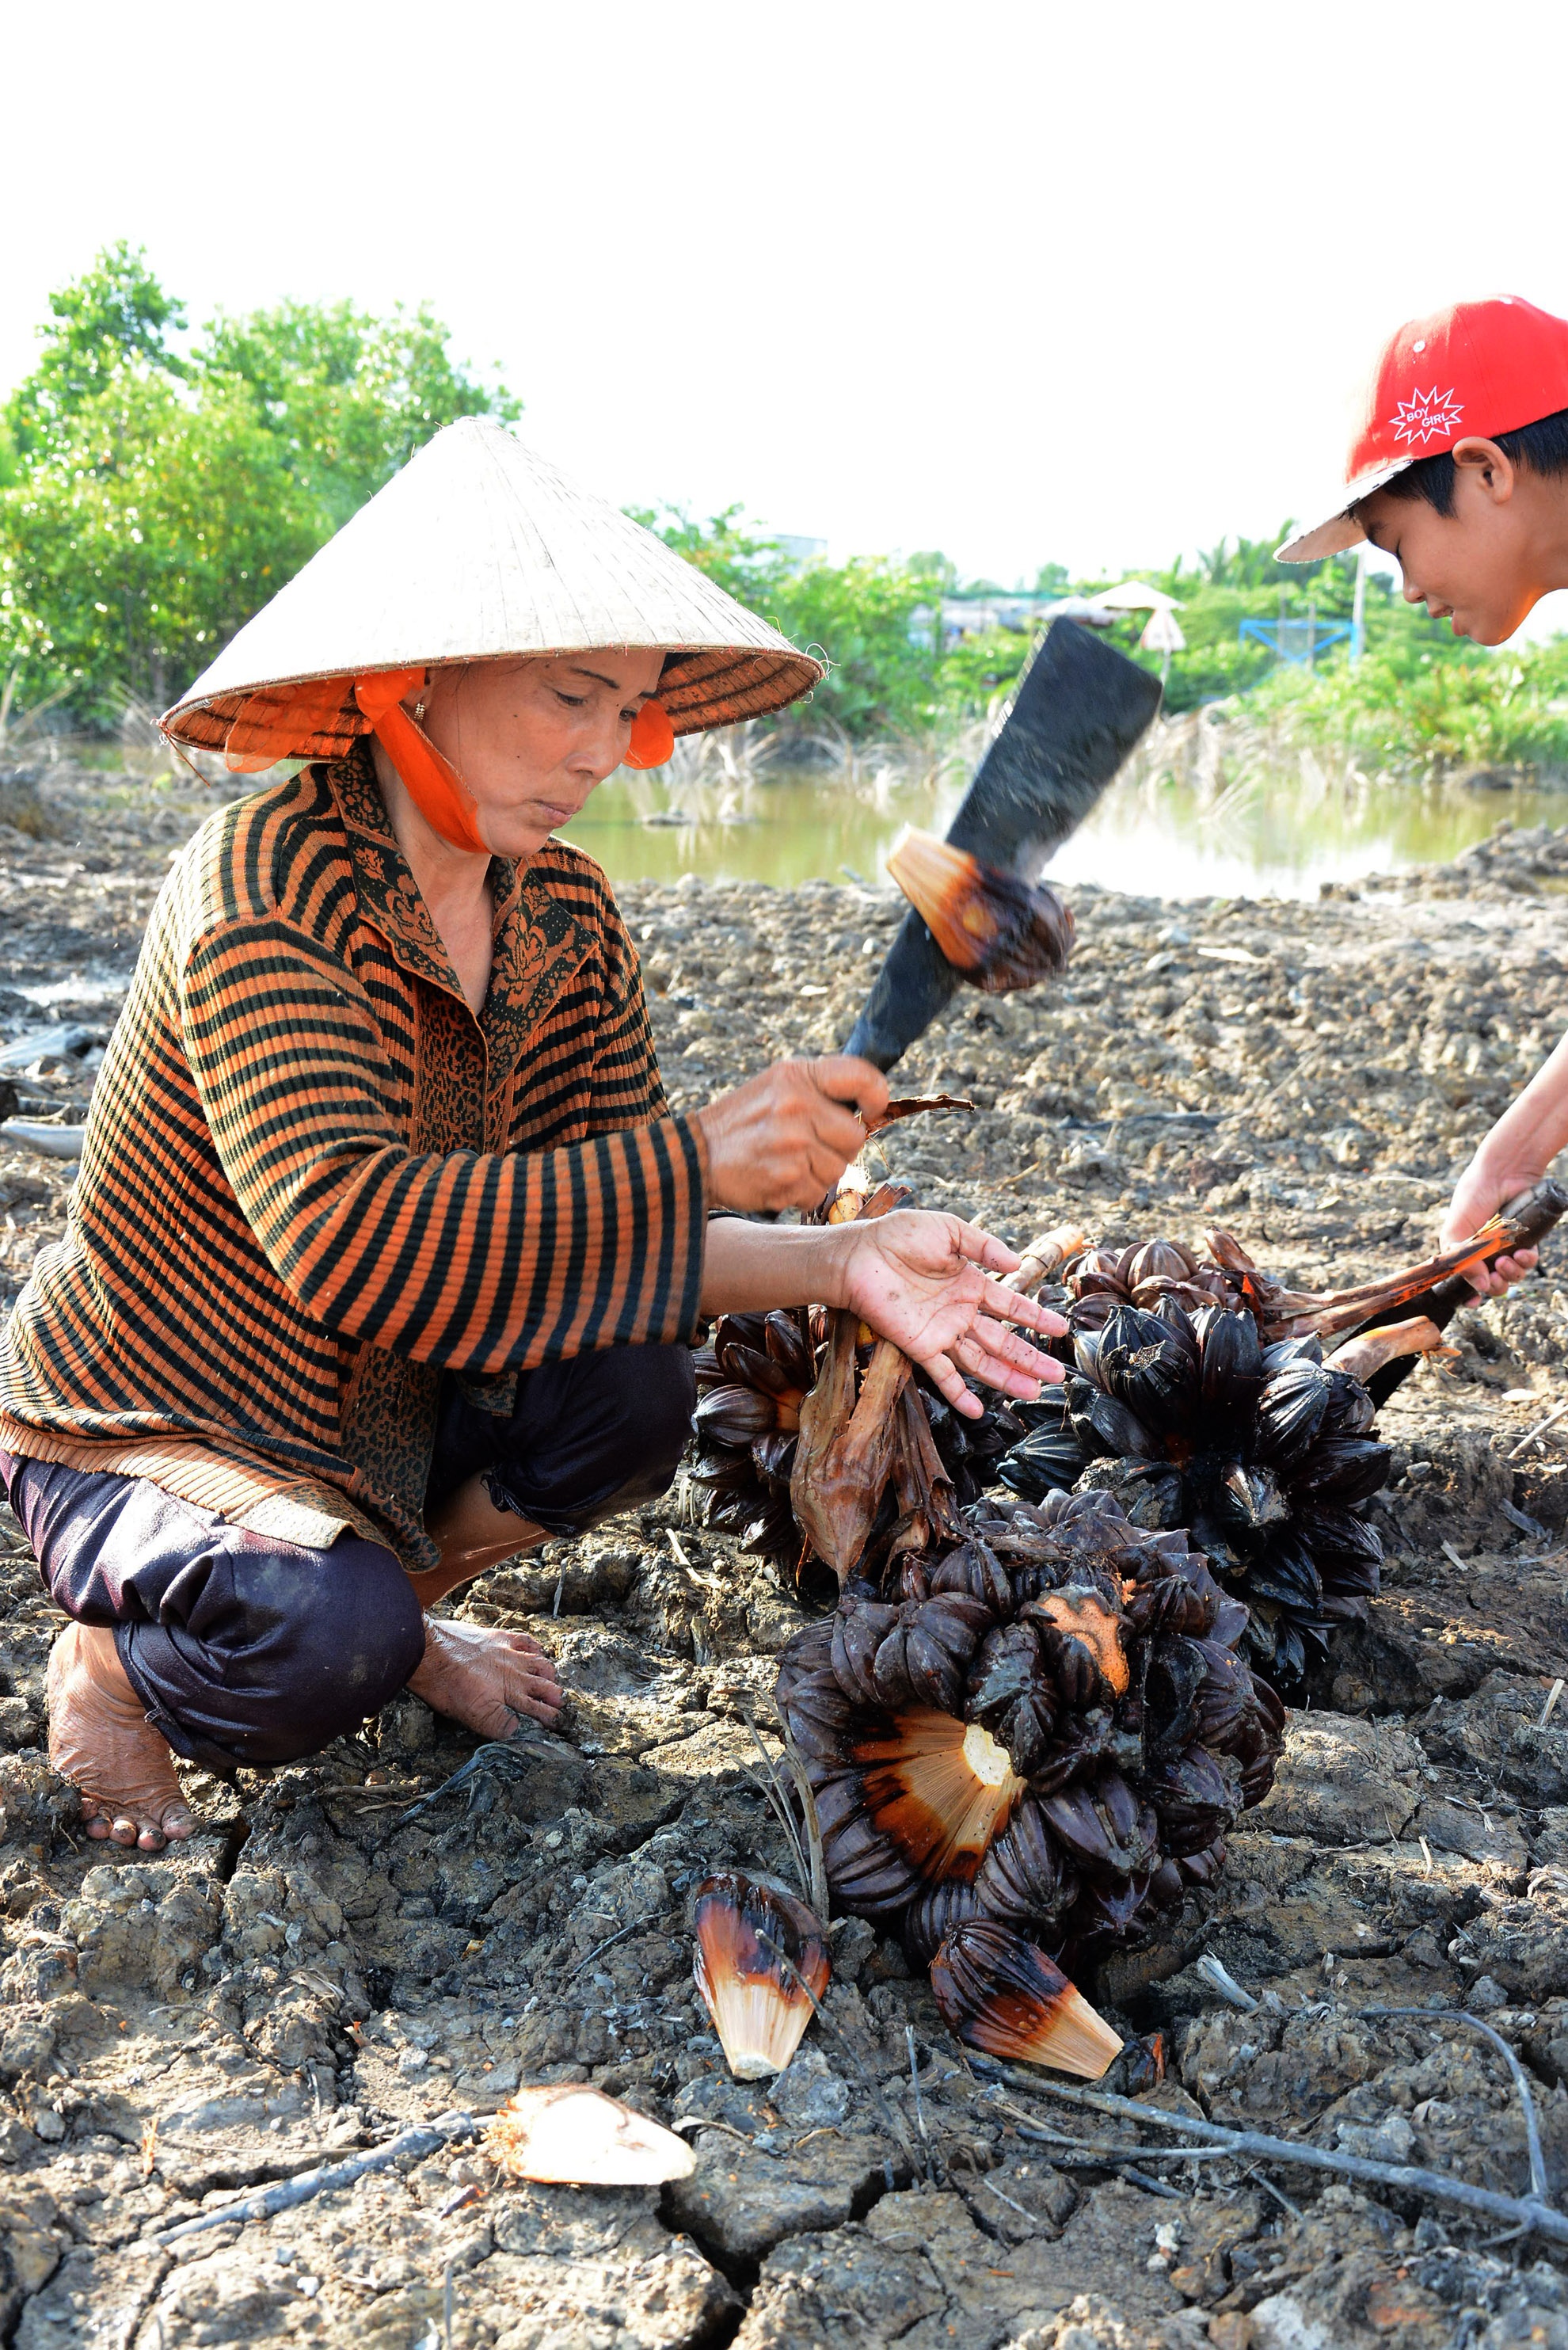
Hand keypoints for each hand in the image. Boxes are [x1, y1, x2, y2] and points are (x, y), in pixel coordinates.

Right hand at [696, 1056, 890, 1211]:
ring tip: (787, 1161)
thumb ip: (820, 1087)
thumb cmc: (743, 1122)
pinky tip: (778, 1177)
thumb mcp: (776, 1085)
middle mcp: (795, 1105)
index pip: (861, 1076)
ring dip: (819, 1171)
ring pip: (839, 1168)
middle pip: (855, 1135)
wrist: (693, 1157)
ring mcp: (792, 1143)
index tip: (870, 1109)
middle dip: (838, 1146)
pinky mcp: (787, 1178)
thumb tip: (871, 1104)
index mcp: (795, 1075)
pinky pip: (819, 1191)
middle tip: (807, 1144)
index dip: (876, 1095)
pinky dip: (803, 1191)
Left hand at [836, 1208, 1066, 1415]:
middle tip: (1057, 1374)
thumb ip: (982, 1246)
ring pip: (980, 1361)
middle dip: (1029, 1358)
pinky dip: (959, 1395)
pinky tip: (977, 1412)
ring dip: (1006, 1378)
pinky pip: (943, 1375)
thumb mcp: (948, 1230)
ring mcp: (940, 1332)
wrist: (858, 1255)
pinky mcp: (919, 1346)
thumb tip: (1016, 1263)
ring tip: (1033, 1392)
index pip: (1010, 1307)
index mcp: (970, 1286)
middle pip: (1002, 1341)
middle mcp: (959, 1313)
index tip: (1061, 1329)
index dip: (1035, 1318)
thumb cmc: (899, 1236)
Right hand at [1441, 1159, 1540, 1296]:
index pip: (1466, 1280)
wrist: (1503, 1173)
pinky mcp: (1526, 1241)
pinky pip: (1529, 1261)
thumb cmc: (1473, 1197)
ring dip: (1511, 1274)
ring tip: (1506, 1261)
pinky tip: (1523, 1253)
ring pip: (1512, 1275)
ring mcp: (1506, 1247)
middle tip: (1494, 1279)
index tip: (1472, 1302)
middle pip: (1492, 1283)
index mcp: (1464, 1250)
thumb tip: (1479, 1285)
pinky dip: (1527, 1262)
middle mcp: (1486, 1252)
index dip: (1469, 1294)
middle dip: (1494, 1286)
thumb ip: (1461, 1258)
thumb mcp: (1456, 1229)